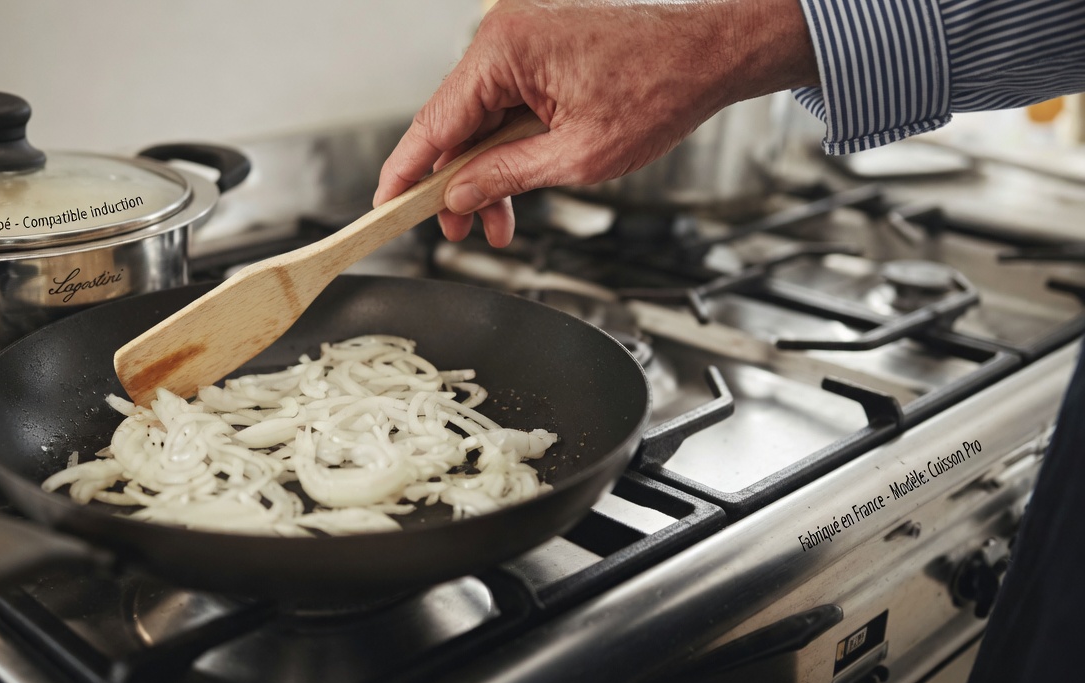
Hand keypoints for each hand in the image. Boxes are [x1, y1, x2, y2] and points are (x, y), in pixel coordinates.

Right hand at [373, 0, 817, 246]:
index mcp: (505, 51)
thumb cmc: (661, 89)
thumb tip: (459, 195)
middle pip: (453, 124)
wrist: (713, 55)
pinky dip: (507, 148)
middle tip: (460, 231)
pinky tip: (515, 189)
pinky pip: (504, 107)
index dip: (405, 173)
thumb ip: (506, 176)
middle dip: (456, 185)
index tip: (383, 208)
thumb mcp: (577, 156)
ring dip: (486, 174)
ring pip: (479, 121)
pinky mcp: (539, 52)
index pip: (433, 122)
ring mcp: (521, 41)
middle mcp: (504, 37)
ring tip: (498, 223)